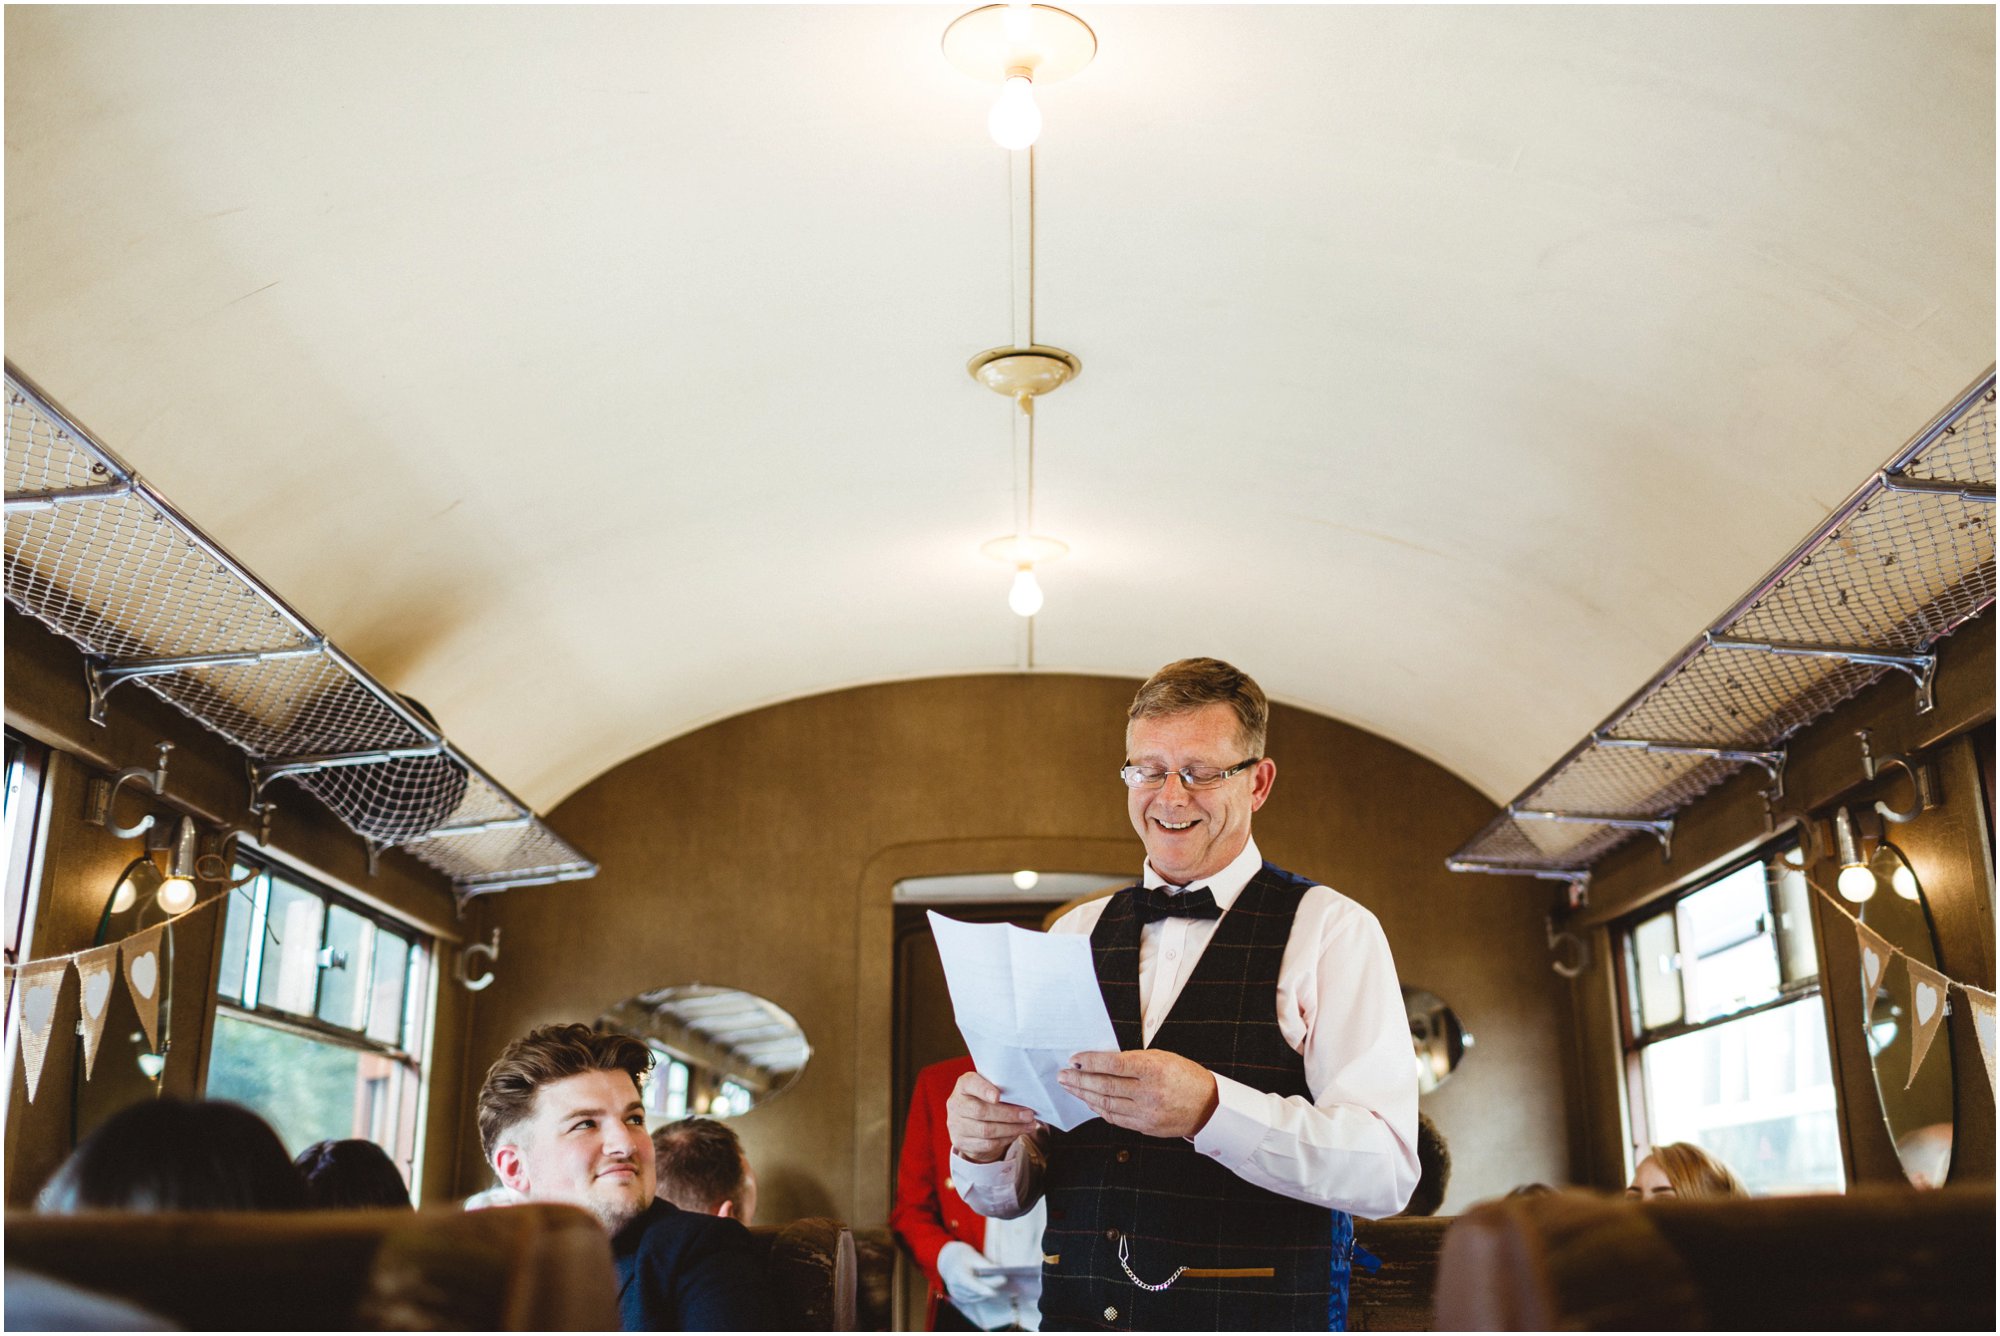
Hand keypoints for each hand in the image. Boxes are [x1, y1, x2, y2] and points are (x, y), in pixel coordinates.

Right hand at [936, 1240, 1002, 1302]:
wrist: (948, 1260)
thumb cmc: (963, 1256)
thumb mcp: (973, 1256)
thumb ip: (985, 1265)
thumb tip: (999, 1270)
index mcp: (957, 1274)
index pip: (971, 1284)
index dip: (983, 1289)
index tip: (994, 1291)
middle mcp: (955, 1286)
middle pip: (976, 1290)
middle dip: (991, 1285)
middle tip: (1004, 1279)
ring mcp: (956, 1293)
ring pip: (976, 1296)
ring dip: (987, 1291)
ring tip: (999, 1283)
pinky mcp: (959, 1297)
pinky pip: (973, 1298)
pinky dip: (982, 1294)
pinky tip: (990, 1289)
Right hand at [946, 1069, 1036, 1163]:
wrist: (969, 1122)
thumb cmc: (985, 1100)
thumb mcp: (989, 1088)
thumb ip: (1001, 1089)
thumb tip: (1026, 1097)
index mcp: (963, 1085)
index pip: (971, 1084)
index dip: (984, 1090)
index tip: (998, 1096)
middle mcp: (956, 1104)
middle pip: (981, 1111)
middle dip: (1009, 1114)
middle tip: (1028, 1115)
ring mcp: (956, 1125)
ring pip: (986, 1131)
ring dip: (1012, 1129)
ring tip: (1028, 1125)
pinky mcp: (961, 1142)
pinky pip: (987, 1144)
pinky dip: (1006, 1139)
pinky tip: (1016, 1133)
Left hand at [1057, 1049, 1219, 1137]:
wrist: (1209, 1106)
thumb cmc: (1185, 1077)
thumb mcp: (1162, 1057)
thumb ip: (1134, 1060)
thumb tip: (1102, 1062)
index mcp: (1153, 1069)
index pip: (1113, 1065)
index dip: (1090, 1062)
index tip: (1074, 1059)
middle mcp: (1148, 1092)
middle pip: (1105, 1086)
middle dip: (1079, 1080)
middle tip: (1062, 1075)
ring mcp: (1146, 1113)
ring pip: (1106, 1104)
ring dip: (1084, 1095)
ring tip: (1069, 1088)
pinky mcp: (1145, 1127)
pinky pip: (1115, 1118)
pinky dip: (1099, 1109)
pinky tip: (1088, 1102)